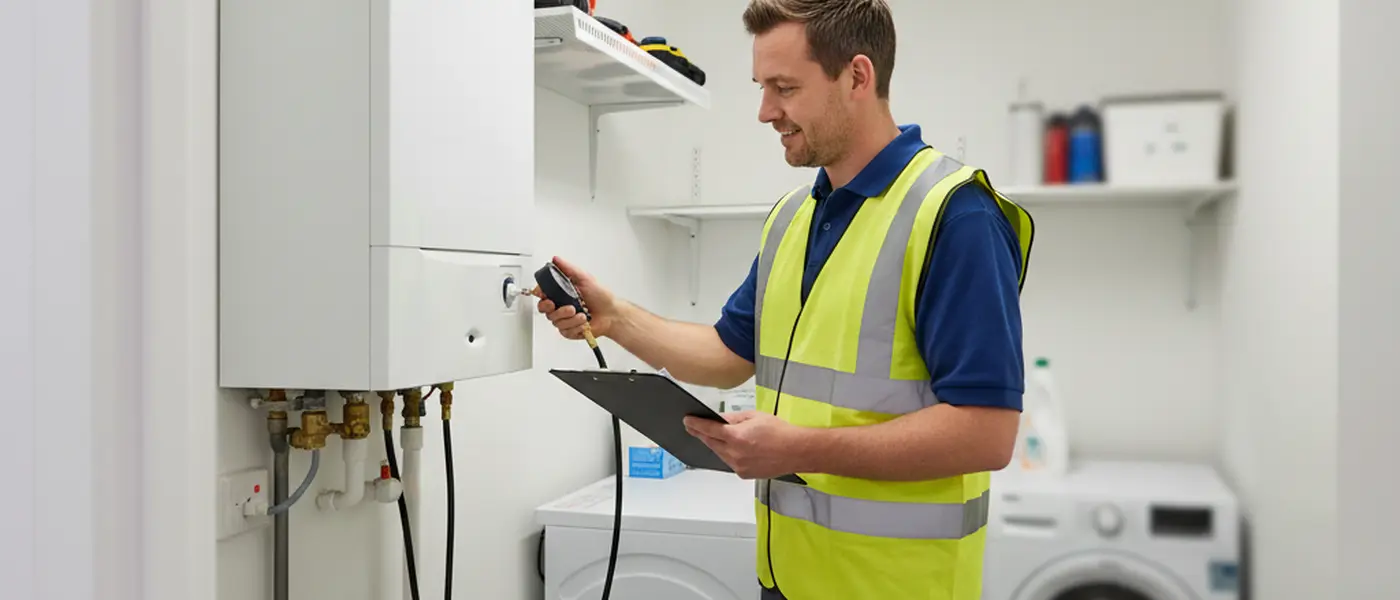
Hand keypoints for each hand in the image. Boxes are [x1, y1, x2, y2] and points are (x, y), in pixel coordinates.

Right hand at [533, 256, 619, 339]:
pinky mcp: (569, 330)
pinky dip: (575, 326)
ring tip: (582, 315)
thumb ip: (568, 269)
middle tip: (568, 308)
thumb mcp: (585, 278)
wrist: (611, 314)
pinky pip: (564, 331)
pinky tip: (583, 322)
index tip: (546, 296)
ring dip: (570, 318)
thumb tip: (556, 259)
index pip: (542, 294)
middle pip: (544, 310)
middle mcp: (560, 306)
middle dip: (555, 310)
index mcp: (561, 293)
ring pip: (555, 321)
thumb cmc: (601, 296)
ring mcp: (564, 319)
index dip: (540, 295)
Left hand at [683, 411, 808, 479]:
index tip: (687, 421)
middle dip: (701, 435)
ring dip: (715, 445)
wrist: (796, 451)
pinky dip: (727, 454)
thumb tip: (719, 420)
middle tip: (693, 427)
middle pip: (711, 443)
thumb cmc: (779, 431)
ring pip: (719, 454)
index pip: (709, 430)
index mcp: (737, 437)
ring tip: (712, 436)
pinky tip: (731, 448)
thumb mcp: (755, 416)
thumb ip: (734, 419)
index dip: (696, 425)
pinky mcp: (744, 474)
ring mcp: (738, 466)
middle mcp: (735, 454)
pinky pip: (729, 462)